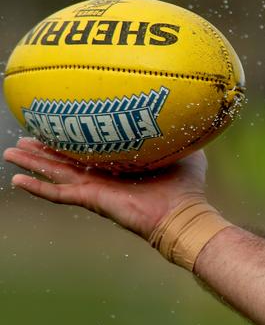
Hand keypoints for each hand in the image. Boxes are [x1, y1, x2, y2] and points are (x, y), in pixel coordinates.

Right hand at [3, 137, 208, 239]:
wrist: (182, 213)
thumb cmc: (186, 186)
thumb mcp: (184, 150)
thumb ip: (178, 132)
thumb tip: (184, 111)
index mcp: (119, 163)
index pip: (90, 148)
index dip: (73, 137)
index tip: (58, 123)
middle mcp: (103, 175)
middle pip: (64, 159)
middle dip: (43, 149)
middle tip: (23, 137)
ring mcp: (95, 188)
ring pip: (55, 173)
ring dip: (32, 163)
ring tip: (10, 152)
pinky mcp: (92, 199)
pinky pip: (59, 194)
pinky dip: (38, 188)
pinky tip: (17, 180)